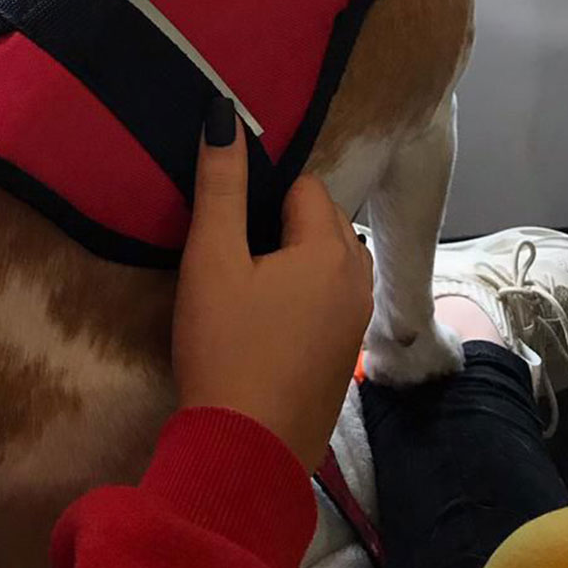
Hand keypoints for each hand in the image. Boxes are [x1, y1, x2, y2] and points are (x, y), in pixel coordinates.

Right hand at [172, 100, 373, 472]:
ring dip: (295, 257)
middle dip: (282, 220)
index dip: (263, 193)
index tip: (228, 218)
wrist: (244, 454)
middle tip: (230, 246)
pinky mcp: (342, 359)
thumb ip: (220, 184)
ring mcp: (354, 324)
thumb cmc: (224, 347)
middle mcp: (356, 280)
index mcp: (330, 249)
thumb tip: (224, 113)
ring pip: (328, 261)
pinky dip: (303, 293)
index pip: (303, 186)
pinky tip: (263, 317)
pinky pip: (329, 299)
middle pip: (322, 220)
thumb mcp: (211, 259)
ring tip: (245, 278)